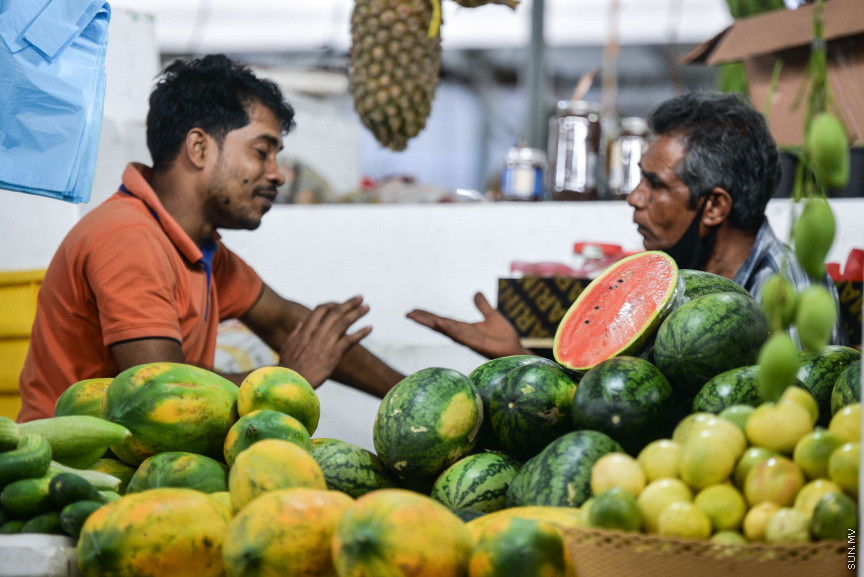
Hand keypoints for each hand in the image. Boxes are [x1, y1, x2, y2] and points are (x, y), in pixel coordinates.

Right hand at [277, 296, 372, 387]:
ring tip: (367, 307)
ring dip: (357, 313)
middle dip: (349, 304)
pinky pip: (350, 340)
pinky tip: (369, 328)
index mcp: (306, 330)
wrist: (292, 382)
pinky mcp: (334, 354)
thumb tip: (301, 324)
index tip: (340, 304)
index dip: (332, 304)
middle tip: (360, 298)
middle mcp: (317, 333)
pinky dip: (361, 333)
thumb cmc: (289, 366)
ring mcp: (326, 342)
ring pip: (344, 322)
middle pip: (336, 312)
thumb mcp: (288, 346)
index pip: (321, 310)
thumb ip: (296, 333)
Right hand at [406, 292, 528, 358]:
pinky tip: (440, 324)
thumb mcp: (492, 315)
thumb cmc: (504, 337)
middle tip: (407, 314)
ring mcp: (468, 339)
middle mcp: (462, 334)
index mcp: (464, 328)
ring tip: (418, 317)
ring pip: (445, 330)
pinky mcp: (476, 344)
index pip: (442, 320)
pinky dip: (449, 329)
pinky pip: (460, 336)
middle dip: (424, 320)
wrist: (515, 349)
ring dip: (432, 323)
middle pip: (439, 325)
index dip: (428, 316)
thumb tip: (476, 293)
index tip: (413, 311)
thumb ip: (483, 306)